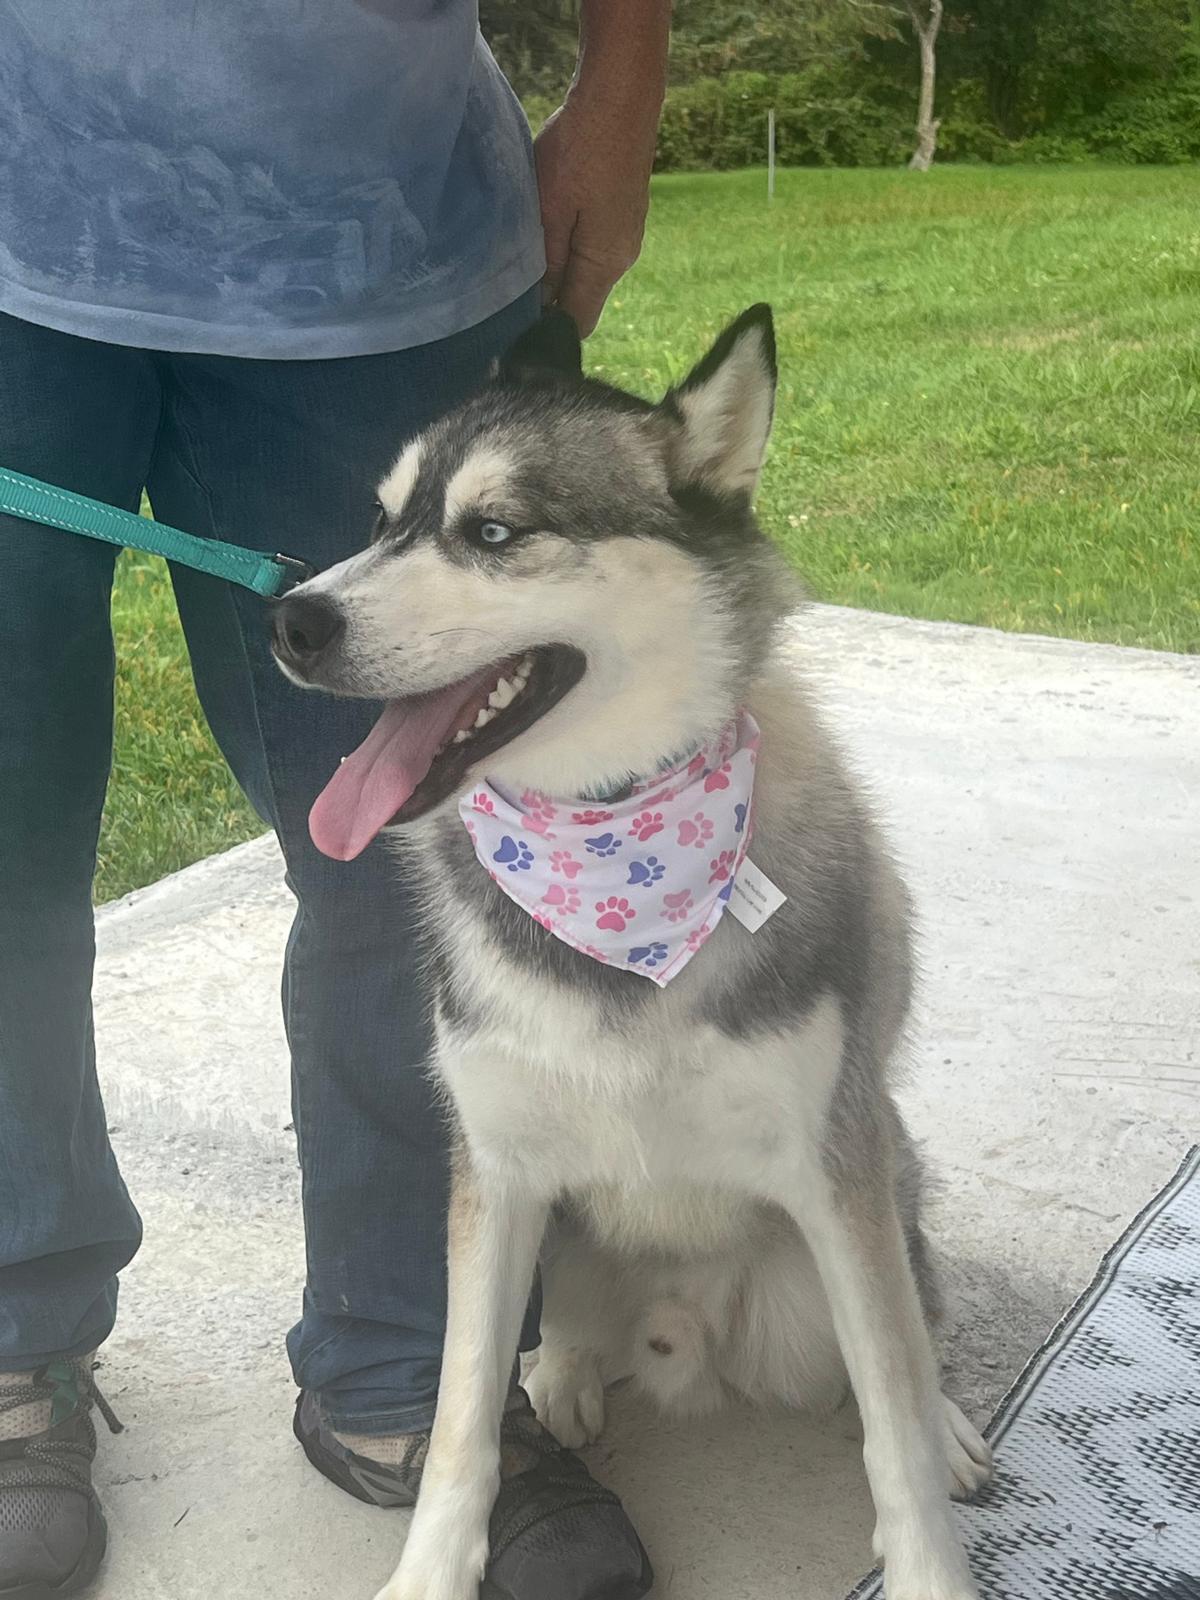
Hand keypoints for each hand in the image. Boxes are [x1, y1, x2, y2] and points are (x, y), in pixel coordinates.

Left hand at [534, 93, 657, 337]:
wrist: (621, 97)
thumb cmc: (580, 152)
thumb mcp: (549, 211)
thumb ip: (546, 262)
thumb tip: (541, 305)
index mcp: (604, 265)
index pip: (577, 323)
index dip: (548, 330)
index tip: (515, 323)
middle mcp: (622, 259)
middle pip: (583, 299)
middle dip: (551, 299)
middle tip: (510, 284)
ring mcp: (627, 236)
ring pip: (588, 272)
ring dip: (559, 269)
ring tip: (527, 249)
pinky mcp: (624, 214)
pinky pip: (595, 248)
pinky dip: (572, 247)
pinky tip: (551, 225)